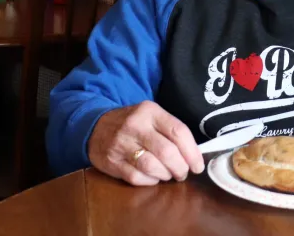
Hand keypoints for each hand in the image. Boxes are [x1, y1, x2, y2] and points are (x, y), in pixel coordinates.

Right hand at [88, 101, 203, 185]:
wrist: (96, 126)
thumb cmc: (133, 123)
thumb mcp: (152, 116)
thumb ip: (170, 130)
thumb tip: (194, 155)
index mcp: (150, 111)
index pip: (178, 132)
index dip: (192, 152)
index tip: (198, 165)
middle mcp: (135, 125)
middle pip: (166, 152)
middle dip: (180, 167)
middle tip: (183, 173)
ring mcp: (121, 144)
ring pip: (151, 166)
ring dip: (165, 175)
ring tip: (168, 175)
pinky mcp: (111, 161)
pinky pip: (136, 178)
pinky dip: (150, 181)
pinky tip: (153, 177)